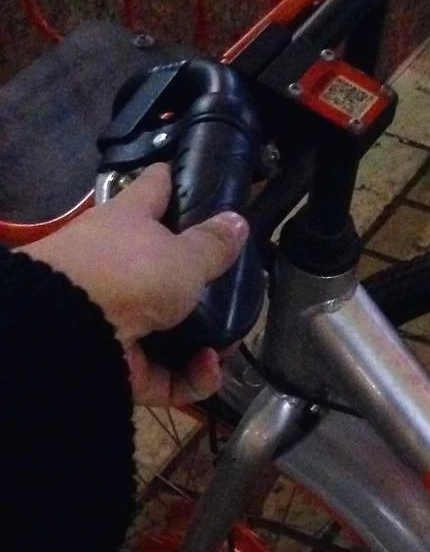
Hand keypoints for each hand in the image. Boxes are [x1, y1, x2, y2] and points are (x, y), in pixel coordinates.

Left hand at [18, 164, 248, 405]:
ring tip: (226, 344)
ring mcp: (119, 317)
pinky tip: (208, 365)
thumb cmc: (129, 271)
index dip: (175, 180)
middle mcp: (118, 266)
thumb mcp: (183, 255)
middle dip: (201, 287)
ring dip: (205, 342)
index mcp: (128, 222)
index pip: (155, 189)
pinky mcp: (122, 364)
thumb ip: (213, 244)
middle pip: (166, 269)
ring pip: (172, 331)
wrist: (69, 329)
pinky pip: (168, 374)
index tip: (195, 176)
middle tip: (236, 295)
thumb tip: (237, 220)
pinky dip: (192, 375)